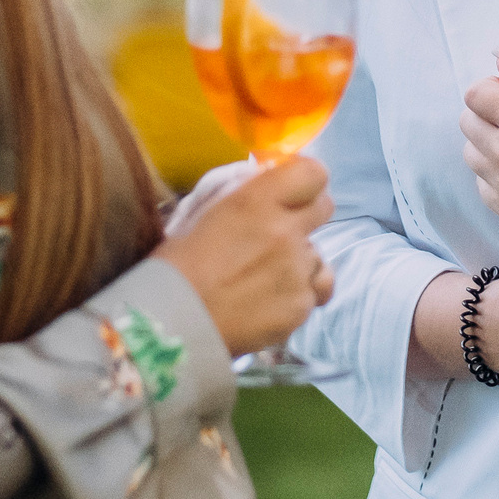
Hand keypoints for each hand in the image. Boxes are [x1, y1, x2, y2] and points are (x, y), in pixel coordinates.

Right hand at [154, 156, 335, 354]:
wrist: (173, 325)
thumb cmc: (176, 266)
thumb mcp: (206, 215)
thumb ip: (245, 200)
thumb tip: (266, 191)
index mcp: (257, 202)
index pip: (312, 173)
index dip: (305, 179)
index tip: (292, 190)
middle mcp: (286, 232)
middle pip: (325, 208)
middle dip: (306, 216)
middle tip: (282, 232)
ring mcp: (298, 271)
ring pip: (320, 257)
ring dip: (302, 263)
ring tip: (270, 279)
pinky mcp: (301, 307)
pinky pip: (311, 294)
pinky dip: (294, 298)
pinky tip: (267, 305)